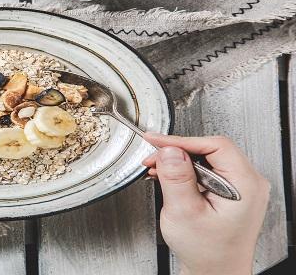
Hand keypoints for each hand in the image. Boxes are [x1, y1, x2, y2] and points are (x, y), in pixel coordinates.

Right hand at [142, 133, 269, 274]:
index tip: (156, 140)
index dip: (181, 141)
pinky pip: (208, 171)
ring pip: (207, 160)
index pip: (214, 145)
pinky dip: (186, 172)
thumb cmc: (207, 252)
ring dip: (179, 163)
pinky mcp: (232, 193)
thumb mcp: (184, 212)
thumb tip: (169, 150)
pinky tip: (169, 178)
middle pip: (210, 150)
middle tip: (152, 159)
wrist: (215, 272)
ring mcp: (242, 188)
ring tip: (157, 171)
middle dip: (177, 152)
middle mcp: (249, 183)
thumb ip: (176, 178)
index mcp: (244, 185)